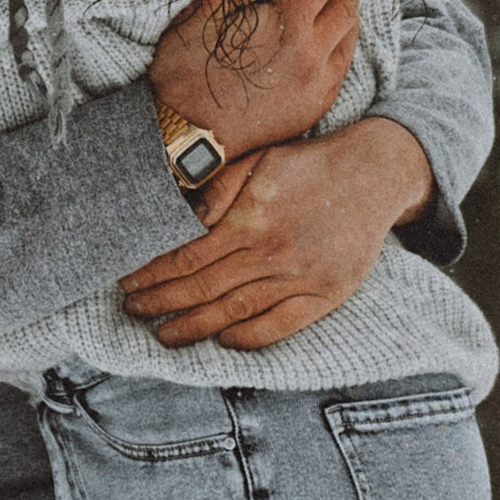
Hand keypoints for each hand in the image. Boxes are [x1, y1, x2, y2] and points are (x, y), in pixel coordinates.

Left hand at [117, 118, 432, 351]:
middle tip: (133, 311)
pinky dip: (249, 337)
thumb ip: (219, 188)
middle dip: (163, 302)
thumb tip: (183, 214)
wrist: (372, 174)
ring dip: (196, 326)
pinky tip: (224, 341)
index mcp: (250, 219)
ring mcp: (299, 278)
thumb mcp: (259, 159)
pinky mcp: (324, 296)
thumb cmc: (308, 165)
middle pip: (205, 288)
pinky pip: (280, 326)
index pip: (189, 255)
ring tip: (165, 335)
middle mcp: (272, 253)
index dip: (154, 272)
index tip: (128, 281)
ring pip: (236, 311)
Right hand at [148, 0, 363, 160]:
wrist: (188, 135)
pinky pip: (342, 69)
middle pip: (345, 7)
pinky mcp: (313, 107)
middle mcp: (311, 53)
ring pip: (349, 39)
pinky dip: (347, 45)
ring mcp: (316, 84)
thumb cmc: (188, 71)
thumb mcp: (204, 14)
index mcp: (286, 24)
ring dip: (353, 11)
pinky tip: (341, 38)